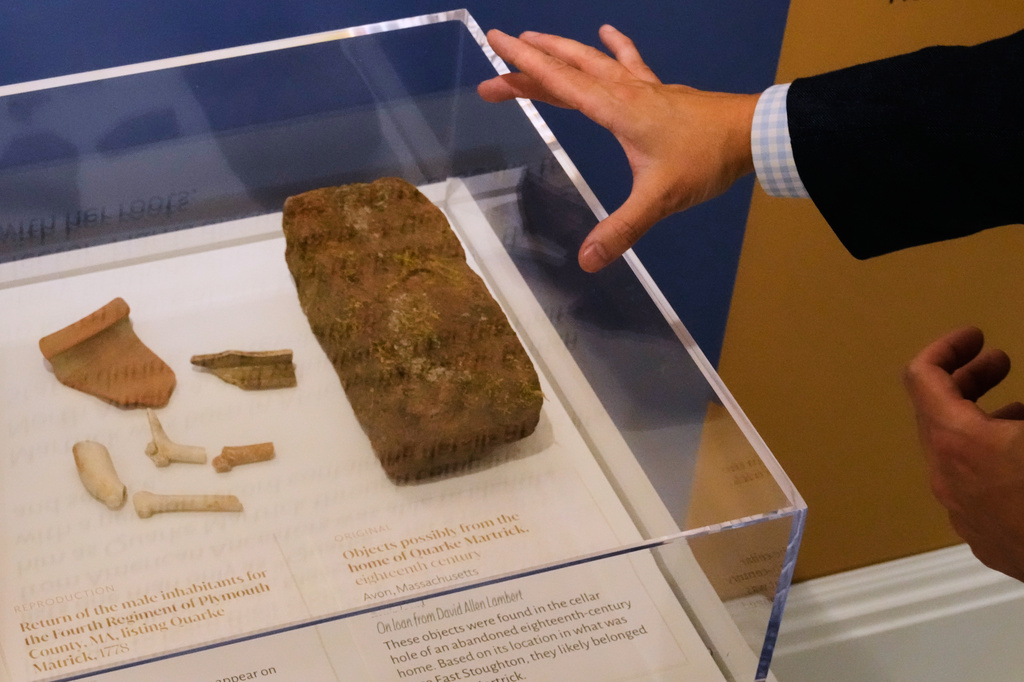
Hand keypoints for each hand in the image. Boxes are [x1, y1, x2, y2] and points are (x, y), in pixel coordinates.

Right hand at [478, 25, 758, 271]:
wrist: (751, 134)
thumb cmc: (705, 160)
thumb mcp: (659, 199)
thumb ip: (622, 230)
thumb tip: (587, 260)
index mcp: (616, 111)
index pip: (561, 83)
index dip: (525, 66)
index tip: (496, 42)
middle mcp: (624, 92)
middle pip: (568, 70)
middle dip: (529, 66)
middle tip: (495, 68)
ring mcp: (644, 88)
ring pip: (593, 61)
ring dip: (562, 51)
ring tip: (535, 40)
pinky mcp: (660, 92)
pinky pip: (629, 62)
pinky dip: (614, 47)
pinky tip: (607, 33)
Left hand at [904, 326, 1023, 580]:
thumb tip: (1018, 402)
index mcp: (958, 441)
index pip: (922, 378)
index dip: (947, 348)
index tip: (978, 336)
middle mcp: (947, 479)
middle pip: (936, 415)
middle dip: (967, 380)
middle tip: (1001, 362)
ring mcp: (964, 517)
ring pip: (956, 455)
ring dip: (982, 422)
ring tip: (1022, 410)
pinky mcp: (987, 543)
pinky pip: (975, 489)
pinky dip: (991, 461)